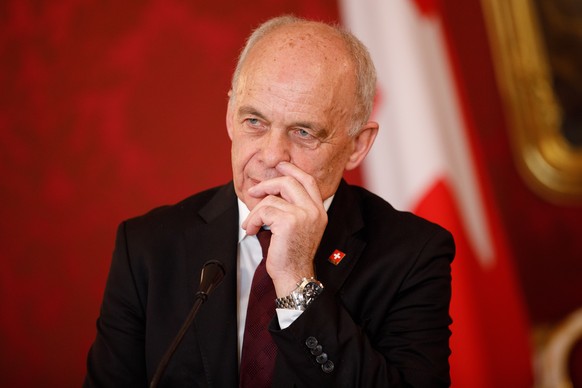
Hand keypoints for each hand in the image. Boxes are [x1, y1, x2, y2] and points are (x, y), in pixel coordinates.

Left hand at [242, 162, 327, 295]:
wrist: (294, 275)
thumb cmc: (292, 254)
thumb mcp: (299, 227)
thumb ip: (294, 208)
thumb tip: (274, 190)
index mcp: (319, 211)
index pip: (308, 180)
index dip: (293, 170)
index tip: (281, 166)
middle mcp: (314, 211)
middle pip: (289, 182)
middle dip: (267, 184)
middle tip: (253, 190)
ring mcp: (303, 215)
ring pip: (271, 199)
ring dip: (255, 212)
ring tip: (251, 224)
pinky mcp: (288, 222)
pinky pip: (264, 211)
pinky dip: (253, 220)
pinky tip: (251, 230)